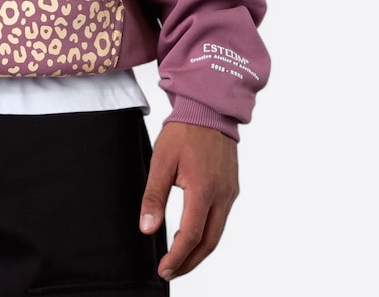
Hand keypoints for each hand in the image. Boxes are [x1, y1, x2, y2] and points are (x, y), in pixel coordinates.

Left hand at [138, 122, 238, 280]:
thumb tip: (147, 228)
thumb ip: (154, 196)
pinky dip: (207, 234)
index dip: (177, 257)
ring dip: (199, 250)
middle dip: (190, 262)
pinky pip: (221, 219)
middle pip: (209, 242)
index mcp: (204, 189)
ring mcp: (230, 192)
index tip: (164, 270)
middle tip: (171, 272)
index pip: (191, 235)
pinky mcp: (231, 187)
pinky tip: (193, 235)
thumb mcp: (161, 160)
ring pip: (217, 233)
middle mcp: (222, 195)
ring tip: (180, 260)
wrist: (209, 108)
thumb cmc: (184, 131)